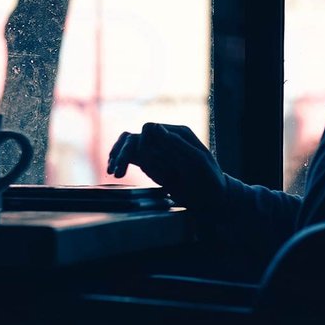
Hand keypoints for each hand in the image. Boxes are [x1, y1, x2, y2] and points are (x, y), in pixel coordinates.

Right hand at [107, 123, 225, 209]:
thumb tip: (154, 126)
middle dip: (123, 153)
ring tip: (113, 171)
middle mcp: (164, 139)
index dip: (142, 142)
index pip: (150, 129)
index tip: (144, 160)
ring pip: (130, 146)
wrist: (211, 197)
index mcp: (177, 133)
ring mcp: (157, 151)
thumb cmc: (209, 178)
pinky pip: (131, 157)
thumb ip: (176, 144)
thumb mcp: (197, 162)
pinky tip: (114, 170)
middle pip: (136, 137)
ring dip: (118, 156)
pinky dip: (120, 160)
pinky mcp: (151, 163)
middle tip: (116, 171)